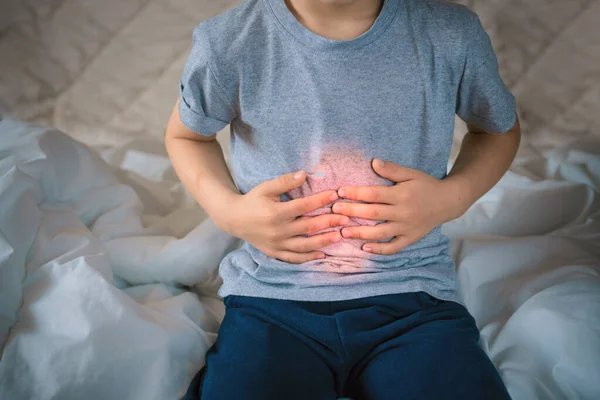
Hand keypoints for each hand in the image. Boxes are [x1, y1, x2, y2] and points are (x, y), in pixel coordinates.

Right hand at [226, 171, 349, 262]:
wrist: (233, 219)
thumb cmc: (252, 200)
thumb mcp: (266, 188)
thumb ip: (285, 181)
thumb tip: (305, 173)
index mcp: (276, 213)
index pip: (303, 206)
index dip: (320, 200)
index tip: (335, 195)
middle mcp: (277, 230)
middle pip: (308, 227)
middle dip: (328, 222)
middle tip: (346, 218)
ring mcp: (276, 244)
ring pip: (304, 245)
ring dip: (323, 241)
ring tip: (339, 236)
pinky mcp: (274, 253)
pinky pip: (294, 258)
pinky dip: (308, 258)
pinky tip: (323, 254)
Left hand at [333, 159, 467, 254]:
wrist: (448, 202)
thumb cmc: (426, 185)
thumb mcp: (411, 173)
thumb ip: (392, 169)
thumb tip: (373, 161)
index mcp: (401, 195)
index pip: (374, 194)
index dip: (356, 193)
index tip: (340, 192)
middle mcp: (403, 212)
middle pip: (373, 213)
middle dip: (352, 212)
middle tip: (334, 211)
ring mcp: (406, 227)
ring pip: (380, 233)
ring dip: (361, 233)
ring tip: (343, 232)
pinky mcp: (410, 238)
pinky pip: (394, 247)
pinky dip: (380, 250)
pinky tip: (365, 248)